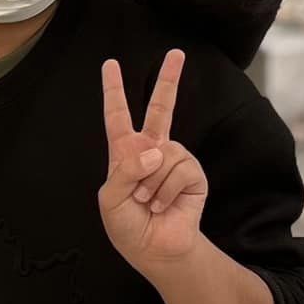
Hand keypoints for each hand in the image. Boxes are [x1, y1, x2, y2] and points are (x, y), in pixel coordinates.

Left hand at [100, 51, 207, 273]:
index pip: (117, 116)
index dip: (113, 91)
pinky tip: (164, 205)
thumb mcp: (111, 199)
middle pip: (161, 108)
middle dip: (169, 80)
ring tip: (148, 202)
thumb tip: (156, 149)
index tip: (110, 64)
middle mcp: (153, 151)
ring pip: (164, 155)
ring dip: (151, 184)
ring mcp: (175, 160)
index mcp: (126, 153)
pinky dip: (167, 191)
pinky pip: (179, 169)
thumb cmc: (128, 226)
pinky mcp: (194, 174)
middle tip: (177, 53)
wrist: (154, 249)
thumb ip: (126, 170)